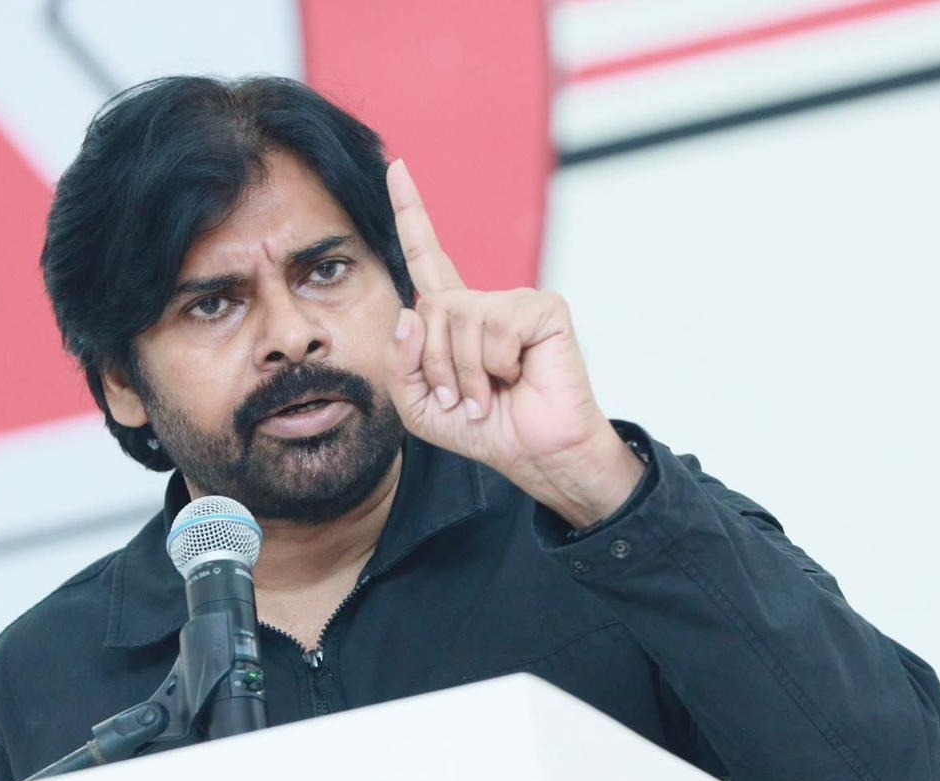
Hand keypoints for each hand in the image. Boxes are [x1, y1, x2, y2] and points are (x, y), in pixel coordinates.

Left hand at [384, 160, 644, 527]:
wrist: (534, 453)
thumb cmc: (482, 427)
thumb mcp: (418, 403)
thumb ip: (400, 362)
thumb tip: (412, 310)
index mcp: (453, 317)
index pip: (425, 256)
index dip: (410, 212)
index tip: (396, 167)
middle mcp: (482, 301)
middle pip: (431, 308)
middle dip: (435, 364)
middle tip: (461, 398)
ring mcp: (514, 301)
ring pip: (460, 319)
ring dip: (465, 371)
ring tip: (489, 393)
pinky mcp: (543, 308)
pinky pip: (496, 327)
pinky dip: (498, 363)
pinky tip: (518, 376)